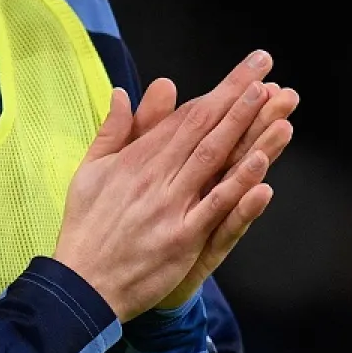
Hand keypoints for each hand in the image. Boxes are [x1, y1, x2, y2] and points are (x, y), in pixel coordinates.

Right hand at [52, 51, 279, 320]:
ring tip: (269, 100)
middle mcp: (157, 175)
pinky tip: (260, 164)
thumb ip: (113, 131)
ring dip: (243, 127)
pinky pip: (215, 207)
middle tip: (264, 67)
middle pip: (204, 128)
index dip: (220, 91)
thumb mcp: (89, 170)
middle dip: (237, 96)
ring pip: (214, 158)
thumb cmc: (86, 227)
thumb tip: (125, 93)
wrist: (81, 285)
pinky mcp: (182, 238)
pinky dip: (237, 184)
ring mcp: (172, 206)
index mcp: (137, 157)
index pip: (187, 116)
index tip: (247, 71)